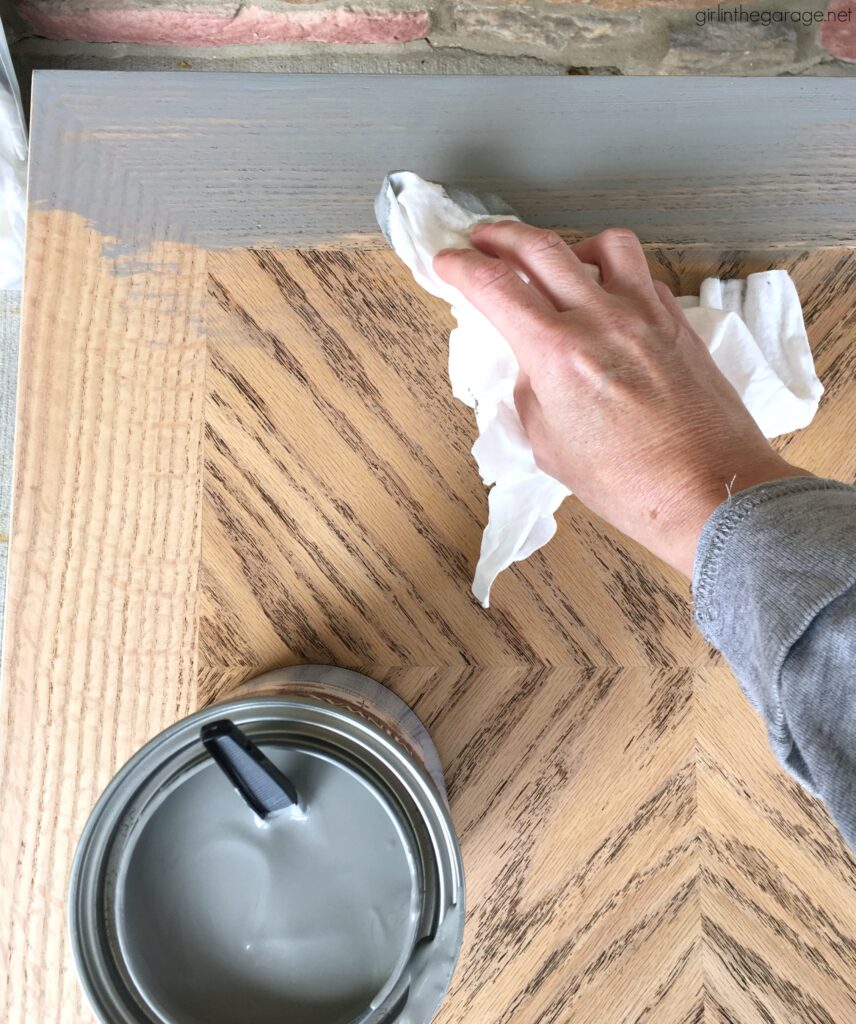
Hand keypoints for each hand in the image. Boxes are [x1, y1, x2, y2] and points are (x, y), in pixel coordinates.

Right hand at [433, 222, 808, 576]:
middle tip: (483, 239)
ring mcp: (645, 314)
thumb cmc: (630, 482)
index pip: (495, 285)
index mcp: (558, 354)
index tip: (447, 261)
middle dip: (501, 235)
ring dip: (568, 244)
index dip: (460, 266)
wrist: (708, 489)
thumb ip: (531, 392)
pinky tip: (607, 298)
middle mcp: (601, 320)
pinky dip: (616, 275)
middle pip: (541, 246)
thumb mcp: (550, 445)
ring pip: (603, 243)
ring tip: (557, 262)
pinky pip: (642, 276)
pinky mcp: (678, 322)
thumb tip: (532, 364)